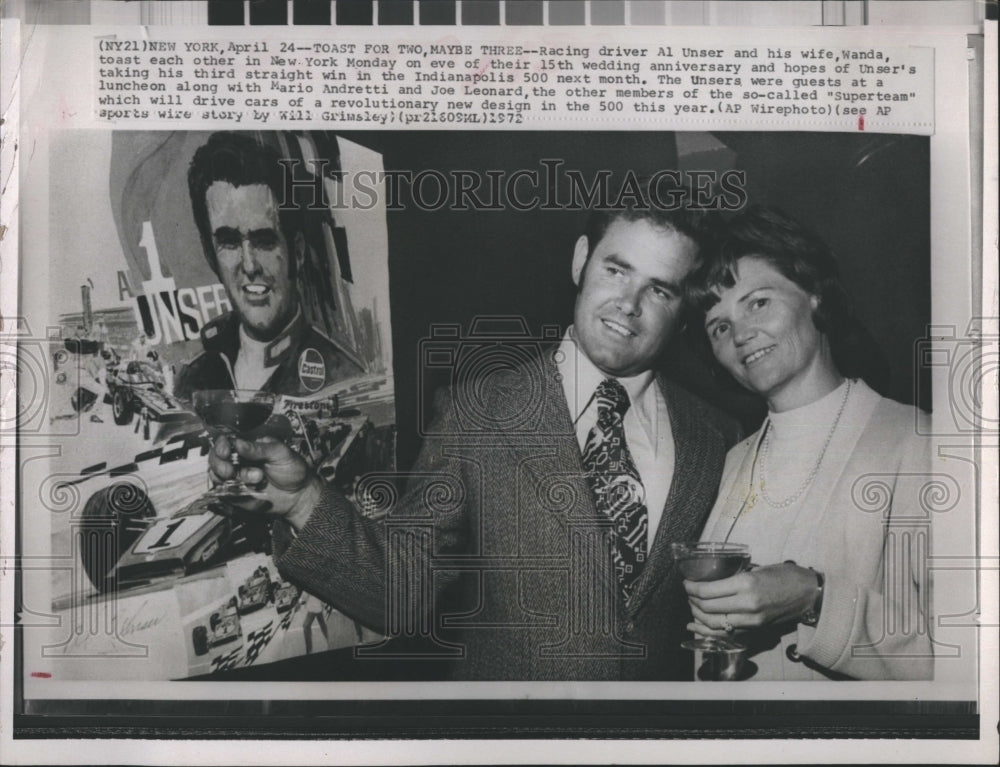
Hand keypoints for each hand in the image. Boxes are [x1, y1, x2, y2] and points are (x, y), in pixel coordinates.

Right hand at [209, 434, 323, 530]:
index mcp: (248, 447)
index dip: (220, 446)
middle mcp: (238, 461)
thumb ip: (258, 448)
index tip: (225, 452)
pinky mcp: (236, 494)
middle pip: (215, 459)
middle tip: (231, 471)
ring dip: (231, 479)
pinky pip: (224, 493)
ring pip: (217, 476)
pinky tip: (249, 490)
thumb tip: (238, 442)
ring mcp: (236, 478)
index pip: (225, 442)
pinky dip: (232, 491)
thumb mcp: (280, 453)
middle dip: (220, 465)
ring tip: (256, 479)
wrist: (299, 495)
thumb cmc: (292, 469)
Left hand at [683, 562, 819, 636]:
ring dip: (698, 615)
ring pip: (714, 624)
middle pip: (707, 608)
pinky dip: (709, 629)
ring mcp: (751, 620)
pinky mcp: (755, 629)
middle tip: (688, 593)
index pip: (707, 591)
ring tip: (693, 606)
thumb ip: (735, 576)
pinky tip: (698, 625)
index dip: (691, 588)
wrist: (810, 594)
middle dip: (692, 601)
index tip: (686, 583)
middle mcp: (747, 605)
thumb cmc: (785, 576)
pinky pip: (726, 632)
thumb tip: (712, 579)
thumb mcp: (757, 569)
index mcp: (746, 584)